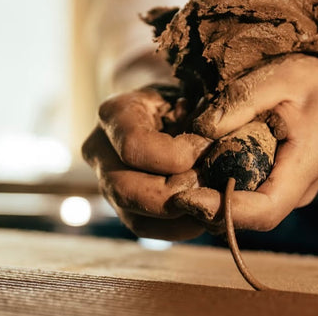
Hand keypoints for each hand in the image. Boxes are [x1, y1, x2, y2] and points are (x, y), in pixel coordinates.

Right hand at [81, 87, 210, 239]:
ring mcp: (107, 182)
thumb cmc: (189, 92)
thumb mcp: (196, 89)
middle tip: (212, 186)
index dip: (177, 155)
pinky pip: (147, 229)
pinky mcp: (123, 206)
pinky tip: (206, 215)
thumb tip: (217, 140)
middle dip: (176, 194)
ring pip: (136, 217)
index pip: (135, 146)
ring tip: (213, 203)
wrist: (175, 106)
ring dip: (181, 216)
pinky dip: (180, 227)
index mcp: (115, 113)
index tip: (209, 148)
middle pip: (126, 191)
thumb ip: (207, 110)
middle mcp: (100, 150)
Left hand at [173, 54, 317, 231]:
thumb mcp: (283, 78)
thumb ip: (241, 101)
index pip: (263, 211)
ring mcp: (287, 190)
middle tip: (167, 182)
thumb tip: (198, 131)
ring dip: (208, 196)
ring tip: (175, 172)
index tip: (183, 196)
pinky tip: (198, 162)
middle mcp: (295, 191)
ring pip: (243, 208)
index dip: (221, 210)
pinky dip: (219, 183)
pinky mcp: (277, 182)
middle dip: (204, 205)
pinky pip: (245, 192)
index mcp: (303, 169)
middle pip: (246, 217)